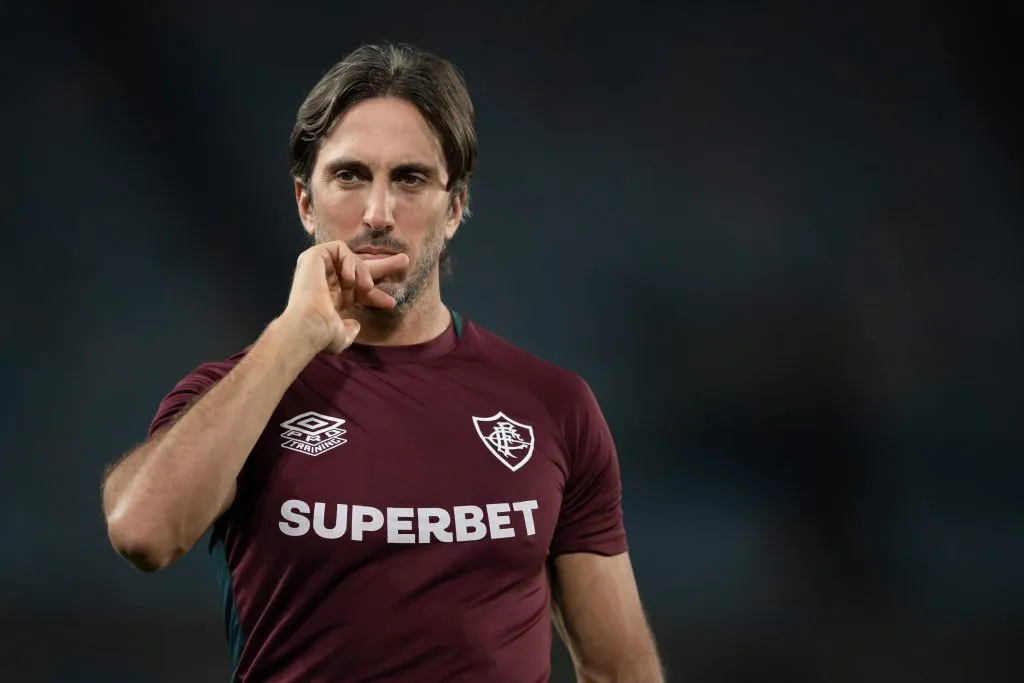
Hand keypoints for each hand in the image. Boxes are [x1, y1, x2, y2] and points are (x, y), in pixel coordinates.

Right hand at [279, 240, 409, 353]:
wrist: (309, 326)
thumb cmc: (322, 334)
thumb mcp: (341, 337)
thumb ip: (349, 332)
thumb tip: (355, 326)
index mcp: (334, 298)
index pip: (360, 291)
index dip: (376, 295)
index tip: (391, 303)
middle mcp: (327, 281)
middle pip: (359, 268)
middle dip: (383, 264)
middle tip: (404, 261)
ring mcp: (320, 268)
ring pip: (352, 258)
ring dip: (364, 270)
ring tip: (366, 286)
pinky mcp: (314, 256)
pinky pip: (339, 248)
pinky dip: (350, 260)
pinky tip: (350, 278)